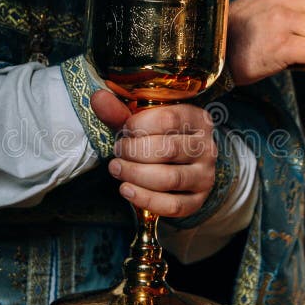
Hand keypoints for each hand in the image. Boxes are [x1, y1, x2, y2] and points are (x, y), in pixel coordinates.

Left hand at [90, 90, 215, 216]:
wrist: (180, 167)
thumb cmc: (157, 139)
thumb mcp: (141, 122)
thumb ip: (120, 112)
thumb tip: (98, 98)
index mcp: (197, 120)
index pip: (169, 119)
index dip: (139, 125)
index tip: (124, 130)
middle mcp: (207, 147)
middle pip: (169, 150)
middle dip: (134, 152)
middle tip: (118, 152)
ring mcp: (205, 176)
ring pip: (170, 179)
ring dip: (135, 174)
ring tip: (116, 169)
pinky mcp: (197, 201)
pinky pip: (173, 205)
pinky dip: (145, 199)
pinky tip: (127, 190)